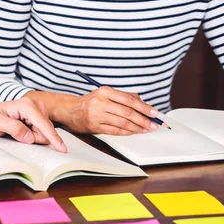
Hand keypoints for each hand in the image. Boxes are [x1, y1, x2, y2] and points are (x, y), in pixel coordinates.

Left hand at [0, 97, 67, 152]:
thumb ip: (12, 128)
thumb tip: (29, 137)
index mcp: (26, 105)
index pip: (43, 124)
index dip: (52, 137)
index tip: (62, 149)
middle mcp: (35, 105)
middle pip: (45, 130)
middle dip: (34, 138)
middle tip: (15, 135)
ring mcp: (39, 110)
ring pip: (44, 132)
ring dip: (32, 137)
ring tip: (16, 131)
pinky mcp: (39, 116)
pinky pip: (42, 132)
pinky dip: (33, 135)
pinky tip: (23, 131)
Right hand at [32, 87, 158, 135]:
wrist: (69, 109)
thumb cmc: (90, 101)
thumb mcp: (105, 94)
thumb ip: (123, 97)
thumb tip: (143, 104)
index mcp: (105, 91)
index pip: (129, 100)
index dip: (144, 107)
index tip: (154, 113)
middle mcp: (100, 102)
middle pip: (127, 112)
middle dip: (143, 120)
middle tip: (154, 124)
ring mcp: (96, 115)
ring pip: (122, 123)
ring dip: (137, 127)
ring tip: (146, 129)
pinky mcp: (93, 126)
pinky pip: (114, 130)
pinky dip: (125, 132)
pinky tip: (133, 132)